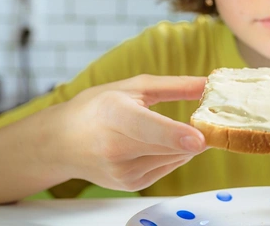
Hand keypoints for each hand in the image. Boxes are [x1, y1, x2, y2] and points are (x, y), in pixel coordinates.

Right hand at [54, 74, 206, 191]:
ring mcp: (122, 171)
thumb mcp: (133, 87)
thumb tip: (208, 84)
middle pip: (171, 146)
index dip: (176, 134)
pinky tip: (156, 143)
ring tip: (171, 128)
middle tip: (207, 119)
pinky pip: (169, 166)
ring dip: (184, 144)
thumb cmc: (96, 108)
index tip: (200, 138)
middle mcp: (115, 148)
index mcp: (114, 115)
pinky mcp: (131, 184)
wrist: (61, 143)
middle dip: (195, 134)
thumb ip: (174, 86)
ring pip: (175, 157)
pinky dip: (173, 153)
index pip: (148, 128)